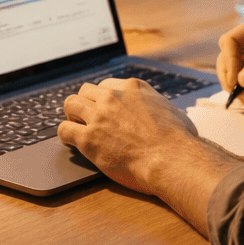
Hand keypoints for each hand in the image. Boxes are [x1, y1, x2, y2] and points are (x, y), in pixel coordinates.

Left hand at [58, 77, 206, 193]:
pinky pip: (64, 130)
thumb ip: (161, 109)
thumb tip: (169, 115)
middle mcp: (112, 98)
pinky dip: (65, 136)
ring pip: (70, 104)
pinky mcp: (88, 139)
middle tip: (86, 117)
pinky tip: (70, 142)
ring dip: (71, 115)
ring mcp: (99, 117)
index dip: (102, 98)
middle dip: (85, 103)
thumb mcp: (174, 112)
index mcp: (133, 88)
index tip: (102, 108)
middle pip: (85, 91)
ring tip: (75, 126)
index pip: (106, 85)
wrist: (171, 159)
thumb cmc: (179, 141)